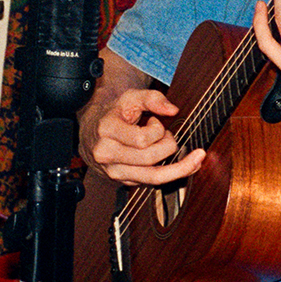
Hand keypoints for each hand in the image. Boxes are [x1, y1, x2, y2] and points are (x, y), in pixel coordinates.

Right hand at [81, 85, 204, 186]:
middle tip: (168, 135)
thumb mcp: (130, 97)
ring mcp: (114, 171)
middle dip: (168, 145)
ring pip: (153, 177)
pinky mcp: (123, 182)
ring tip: (187, 154)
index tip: (155, 122)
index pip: (141, 139)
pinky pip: (153, 184)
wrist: (93, 133)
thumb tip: (173, 110)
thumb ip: (152, 98)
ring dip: (178, 166)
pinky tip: (185, 166)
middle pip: (150, 158)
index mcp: (107, 131)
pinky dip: (174, 175)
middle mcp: (107, 154)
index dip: (157, 131)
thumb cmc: (114, 114)